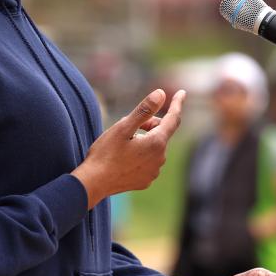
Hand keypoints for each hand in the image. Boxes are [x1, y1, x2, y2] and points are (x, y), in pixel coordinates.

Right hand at [71, 89, 185, 208]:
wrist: (93, 182)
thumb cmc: (106, 152)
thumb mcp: (123, 127)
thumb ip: (144, 110)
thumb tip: (161, 93)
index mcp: (156, 143)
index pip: (173, 118)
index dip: (177, 104)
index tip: (182, 92)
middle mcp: (160, 159)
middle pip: (161, 133)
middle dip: (149, 124)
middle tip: (128, 124)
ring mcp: (154, 172)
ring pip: (154, 147)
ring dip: (144, 139)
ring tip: (122, 143)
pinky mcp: (145, 180)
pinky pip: (148, 161)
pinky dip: (141, 154)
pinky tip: (123, 157)